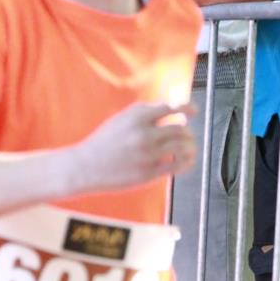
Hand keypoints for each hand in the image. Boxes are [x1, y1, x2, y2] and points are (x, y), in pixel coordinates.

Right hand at [75, 101, 196, 192]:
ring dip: (190, 147)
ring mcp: (147, 154)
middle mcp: (144, 133)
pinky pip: (177, 165)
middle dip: (187, 132)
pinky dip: (186, 162)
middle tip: (188, 135)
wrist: (86, 167)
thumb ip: (144, 113)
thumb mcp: (122, 119)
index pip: (171, 108)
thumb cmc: (105, 142)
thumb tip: (170, 108)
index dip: (186, 108)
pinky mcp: (149, 172)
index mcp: (137, 116)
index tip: (194, 111)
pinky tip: (186, 161)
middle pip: (180, 128)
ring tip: (190, 148)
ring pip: (182, 146)